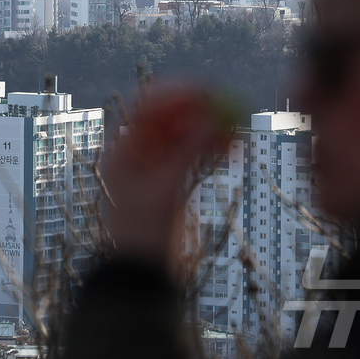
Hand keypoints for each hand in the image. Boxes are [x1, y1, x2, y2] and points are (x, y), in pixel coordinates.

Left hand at [102, 85, 234, 273]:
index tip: (202, 89)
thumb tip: (211, 121)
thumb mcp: (167, 188)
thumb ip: (188, 152)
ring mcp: (154, 165)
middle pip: (168, 119)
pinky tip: (232, 147)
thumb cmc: (144, 231)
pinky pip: (191, 155)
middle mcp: (137, 153)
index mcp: (123, 150)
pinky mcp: (171, 179)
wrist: (143, 269)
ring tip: (236, 130)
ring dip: (209, 129)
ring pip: (184, 136)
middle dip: (198, 111)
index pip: (145, 108)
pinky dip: (210, 149)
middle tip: (226, 105)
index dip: (174, 94)